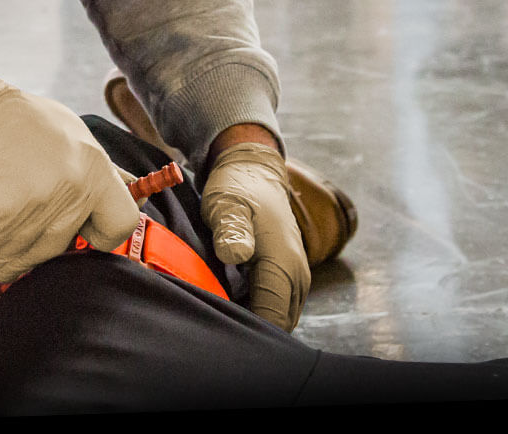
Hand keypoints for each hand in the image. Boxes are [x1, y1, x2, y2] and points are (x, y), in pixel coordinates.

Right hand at [0, 67, 140, 283]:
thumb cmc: (11, 119)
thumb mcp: (71, 132)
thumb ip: (97, 171)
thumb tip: (127, 192)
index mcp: (92, 169)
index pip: (120, 224)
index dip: (102, 232)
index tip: (85, 232)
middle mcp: (67, 193)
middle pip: (60, 249)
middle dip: (37, 242)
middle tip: (19, 221)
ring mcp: (29, 213)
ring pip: (20, 262)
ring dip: (2, 252)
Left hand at [202, 142, 308, 330]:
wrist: (254, 171)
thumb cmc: (237, 188)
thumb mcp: (226, 203)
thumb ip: (231, 228)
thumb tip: (236, 253)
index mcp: (284, 265)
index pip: (273, 321)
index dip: (247, 335)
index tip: (217, 336)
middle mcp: (296, 277)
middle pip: (278, 327)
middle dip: (248, 333)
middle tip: (211, 331)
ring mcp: (294, 278)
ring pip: (278, 319)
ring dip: (251, 321)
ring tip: (217, 317)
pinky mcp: (286, 277)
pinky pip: (275, 307)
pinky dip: (254, 311)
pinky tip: (228, 303)